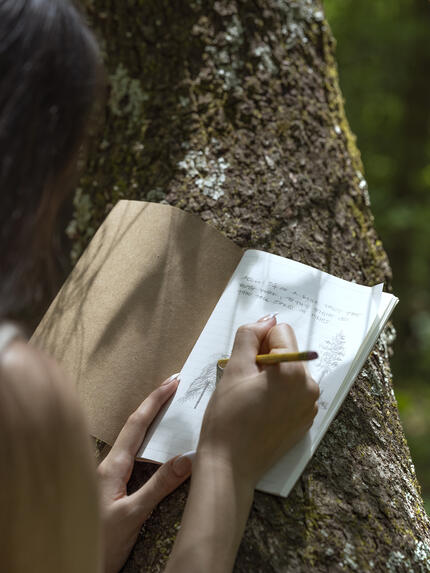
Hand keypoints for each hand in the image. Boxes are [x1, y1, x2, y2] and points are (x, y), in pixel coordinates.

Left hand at [97, 374, 191, 572]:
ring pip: (133, 439)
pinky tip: (157, 444)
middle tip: (173, 385)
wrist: (78, 562)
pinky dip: (149, 441)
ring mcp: (111, 476)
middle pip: (134, 425)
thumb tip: (186, 458)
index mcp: (113, 466)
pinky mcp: (114, 488)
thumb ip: (158, 486)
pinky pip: (134, 455)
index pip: (137, 424)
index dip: (155, 400)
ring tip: (169, 407)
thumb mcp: (132, 514)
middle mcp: (110, 465)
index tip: (172, 382)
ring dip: (151, 420)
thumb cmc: (100, 541)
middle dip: (154, 403)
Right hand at [198, 315, 318, 486]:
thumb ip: (249, 336)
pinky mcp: (305, 420)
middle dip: (265, 359)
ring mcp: (310, 406)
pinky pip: (293, 392)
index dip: (257, 342)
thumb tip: (267, 319)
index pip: (279, 331)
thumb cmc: (227, 417)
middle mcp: (310, 387)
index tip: (245, 364)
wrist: (230, 466)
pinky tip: (260, 410)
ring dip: (271, 376)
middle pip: (287, 351)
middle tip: (245, 383)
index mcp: (293, 372)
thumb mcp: (233, 369)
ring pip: (289, 371)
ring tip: (251, 398)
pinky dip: (277, 393)